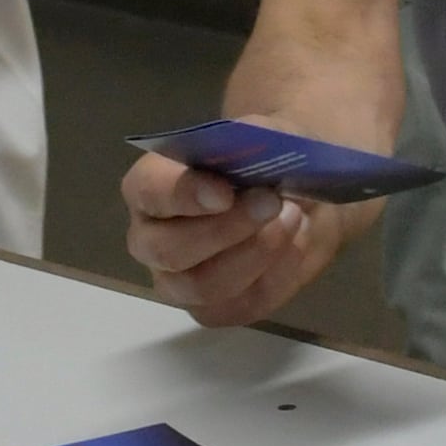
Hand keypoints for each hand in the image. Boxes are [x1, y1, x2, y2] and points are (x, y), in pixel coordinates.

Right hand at [123, 149, 346, 329]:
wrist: (297, 193)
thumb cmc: (263, 160)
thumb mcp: (263, 135)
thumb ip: (252, 141)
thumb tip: (252, 153)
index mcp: (149, 187)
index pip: (148, 192)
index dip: (182, 193)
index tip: (226, 192)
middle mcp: (152, 240)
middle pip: (168, 250)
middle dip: (226, 229)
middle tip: (272, 201)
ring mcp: (179, 282)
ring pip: (203, 286)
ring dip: (255, 253)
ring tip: (294, 218)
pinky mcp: (215, 310)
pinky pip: (241, 306)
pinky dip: (276, 276)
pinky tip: (295, 244)